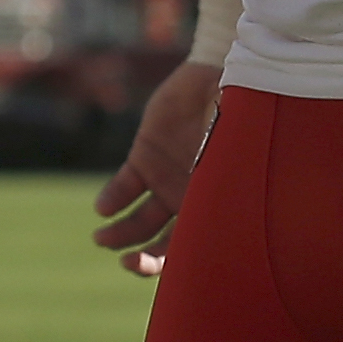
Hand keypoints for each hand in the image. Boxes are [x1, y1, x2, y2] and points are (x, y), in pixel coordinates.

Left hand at [91, 61, 221, 277]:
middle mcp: (189, 201)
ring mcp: (165, 181)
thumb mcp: (235, 157)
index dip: (171, 267)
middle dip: (143, 259)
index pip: (192, 250)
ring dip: (119, 234)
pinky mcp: (144, 158)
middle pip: (163, 244)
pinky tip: (104, 208)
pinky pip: (123, 188)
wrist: (224, 74)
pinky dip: (112, 200)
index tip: (150, 267)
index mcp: (217, 207)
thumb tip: (211, 221)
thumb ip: (222, 187)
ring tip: (102, 239)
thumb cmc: (241, 119)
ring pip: (139, 221)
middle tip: (126, 262)